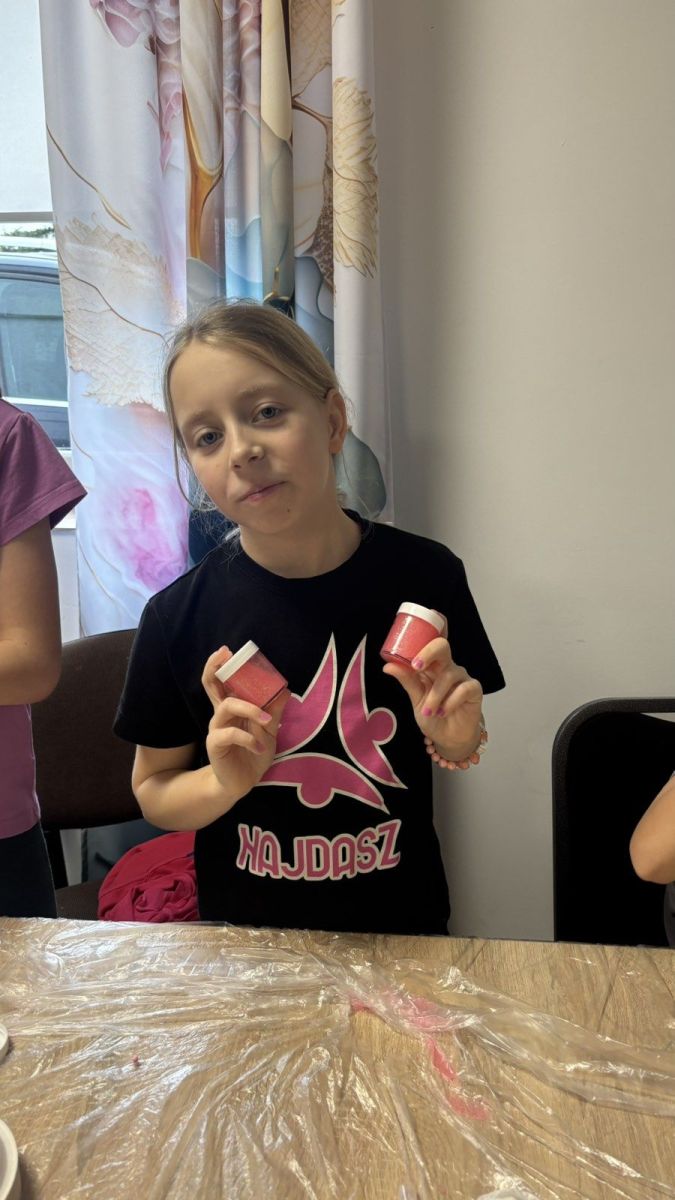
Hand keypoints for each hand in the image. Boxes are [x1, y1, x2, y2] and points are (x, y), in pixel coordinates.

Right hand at [202, 646, 288, 800]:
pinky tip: (259, 747)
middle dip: (215, 667)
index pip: (222, 681)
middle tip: (225, 655)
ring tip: (267, 721)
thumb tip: (285, 689)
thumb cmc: (253, 753)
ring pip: (227, 706)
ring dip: (250, 709)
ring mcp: (216, 728)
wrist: (242, 783)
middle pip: (210, 684)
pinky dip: (249, 739)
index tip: (227, 650)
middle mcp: (221, 713)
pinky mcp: (215, 744)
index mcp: (232, 706)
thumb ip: (274, 712)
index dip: (221, 664)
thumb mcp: (269, 731)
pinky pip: (231, 734)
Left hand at [382, 620, 482, 762]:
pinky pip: (464, 688)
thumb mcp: (416, 699)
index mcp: (432, 666)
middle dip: (428, 653)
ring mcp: (462, 677)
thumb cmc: (432, 715)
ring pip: (448, 675)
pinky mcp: (474, 689)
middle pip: (442, 647)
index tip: (409, 656)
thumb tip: (388, 666)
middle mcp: (448, 667)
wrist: (448, 737)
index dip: (421, 643)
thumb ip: (407, 681)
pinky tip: (443, 712)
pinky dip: (451, 701)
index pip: (429, 645)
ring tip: (429, 711)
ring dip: (435, 696)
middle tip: (416, 666)